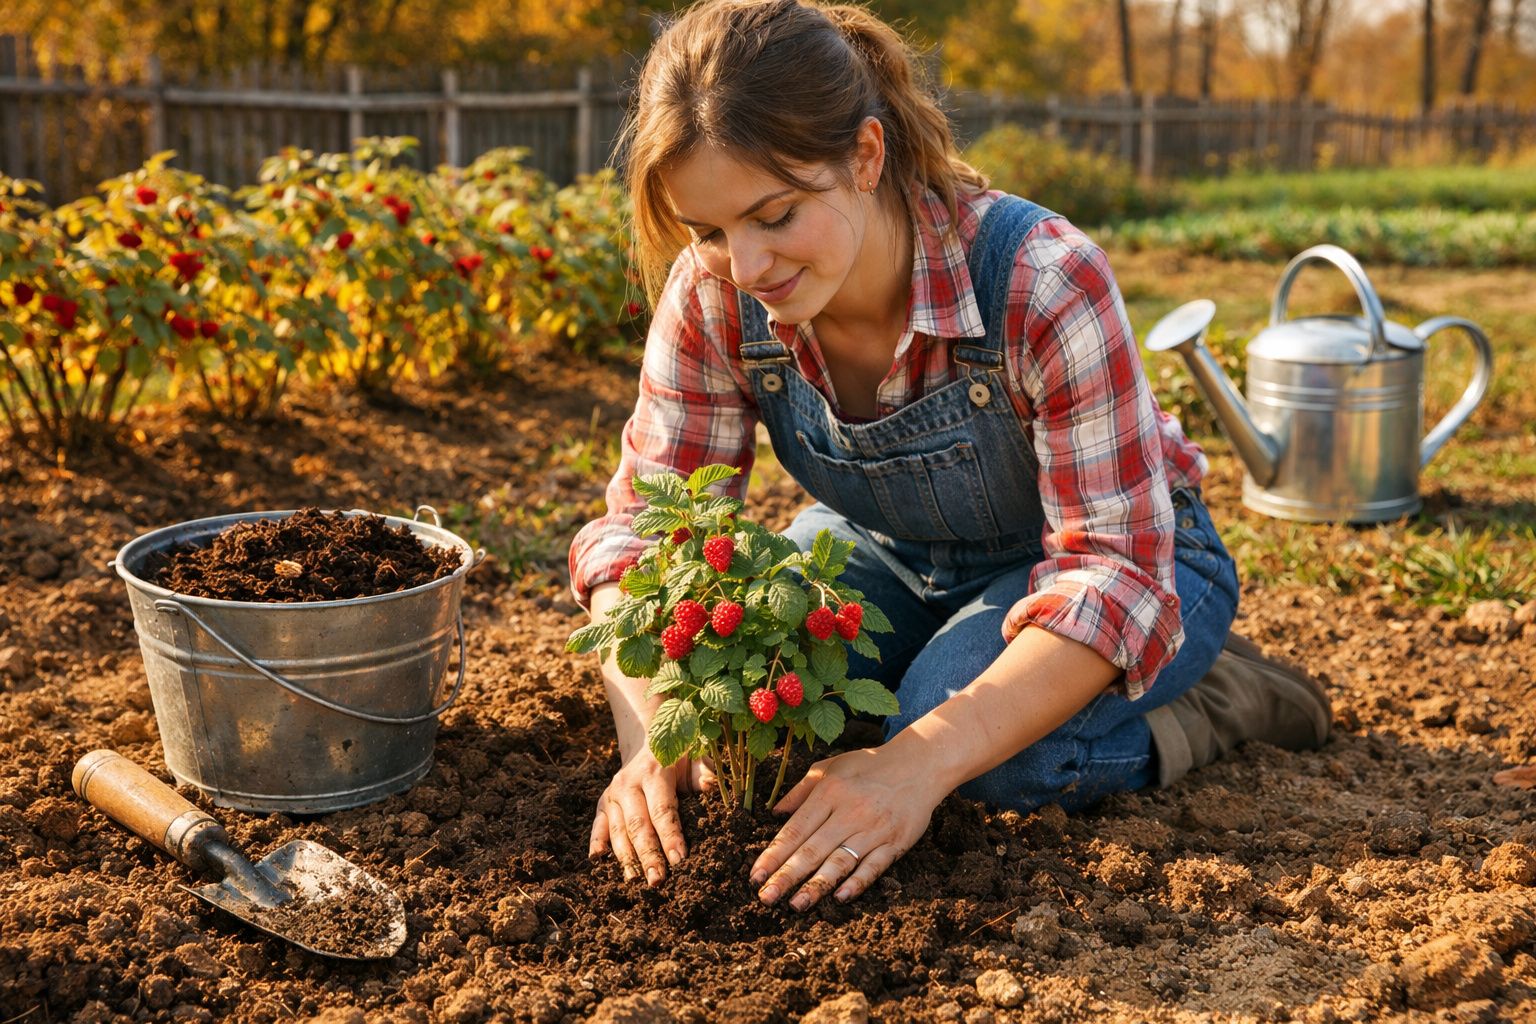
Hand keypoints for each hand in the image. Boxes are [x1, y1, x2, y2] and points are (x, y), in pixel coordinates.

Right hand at [590, 749, 714, 884]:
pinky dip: (596, 841)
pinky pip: (598, 825)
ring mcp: (612, 794)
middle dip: (648, 855)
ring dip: (626, 857)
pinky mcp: (602, 803)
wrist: (648, 745)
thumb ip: (703, 773)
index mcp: (654, 772)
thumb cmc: (679, 759)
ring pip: (617, 830)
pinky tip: (598, 859)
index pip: (662, 809)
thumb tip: (711, 786)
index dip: (670, 835)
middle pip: (638, 825)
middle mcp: (628, 784)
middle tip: (657, 880)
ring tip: (635, 880)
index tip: (679, 859)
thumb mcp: (693, 760)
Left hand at [749, 746, 945, 909]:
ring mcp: (873, 828)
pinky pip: (874, 865)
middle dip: (787, 876)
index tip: (756, 876)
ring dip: (817, 885)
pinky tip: (841, 897)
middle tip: (766, 898)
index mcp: (829, 792)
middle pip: (812, 849)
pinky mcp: (895, 842)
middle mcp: (849, 811)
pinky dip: (858, 882)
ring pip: (840, 861)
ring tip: (796, 905)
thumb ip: (801, 789)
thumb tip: (775, 812)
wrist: (920, 764)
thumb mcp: (830, 767)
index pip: (795, 829)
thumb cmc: (869, 766)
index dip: (774, 855)